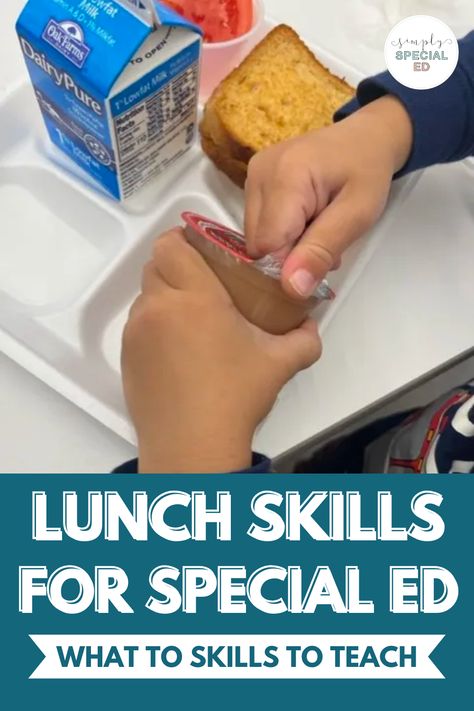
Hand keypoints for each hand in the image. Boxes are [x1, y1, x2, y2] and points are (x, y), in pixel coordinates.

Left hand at [121, 229, 321, 472]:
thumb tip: (311, 325)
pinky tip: (180, 349)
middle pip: (155, 264)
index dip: (186, 240)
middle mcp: (158, 309)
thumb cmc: (232, 400)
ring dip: (166, 295)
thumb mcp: (279, 363)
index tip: (206, 251)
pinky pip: (138, 324)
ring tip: (194, 319)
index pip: (172, 244)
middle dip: (179, 266)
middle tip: (206, 284)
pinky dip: (155, 324)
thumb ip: (303, 337)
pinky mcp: (128, 357)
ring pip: (146, 294)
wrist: (192, 447)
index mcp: (195, 299)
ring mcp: (137, 334)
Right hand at [245, 95, 413, 298]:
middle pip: (258, 244)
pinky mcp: (252, 180)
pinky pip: (257, 224)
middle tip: (324, 236)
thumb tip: (292, 288)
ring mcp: (252, 175)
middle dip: (290, 253)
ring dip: (286, 244)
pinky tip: (304, 218)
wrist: (365, 138)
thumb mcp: (357, 215)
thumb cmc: (367, 172)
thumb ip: (322, 251)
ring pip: (256, 238)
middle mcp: (258, 173)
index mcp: (285, 176)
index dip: (292, 261)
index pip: (268, 246)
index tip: (323, 253)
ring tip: (317, 225)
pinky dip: (280, 232)